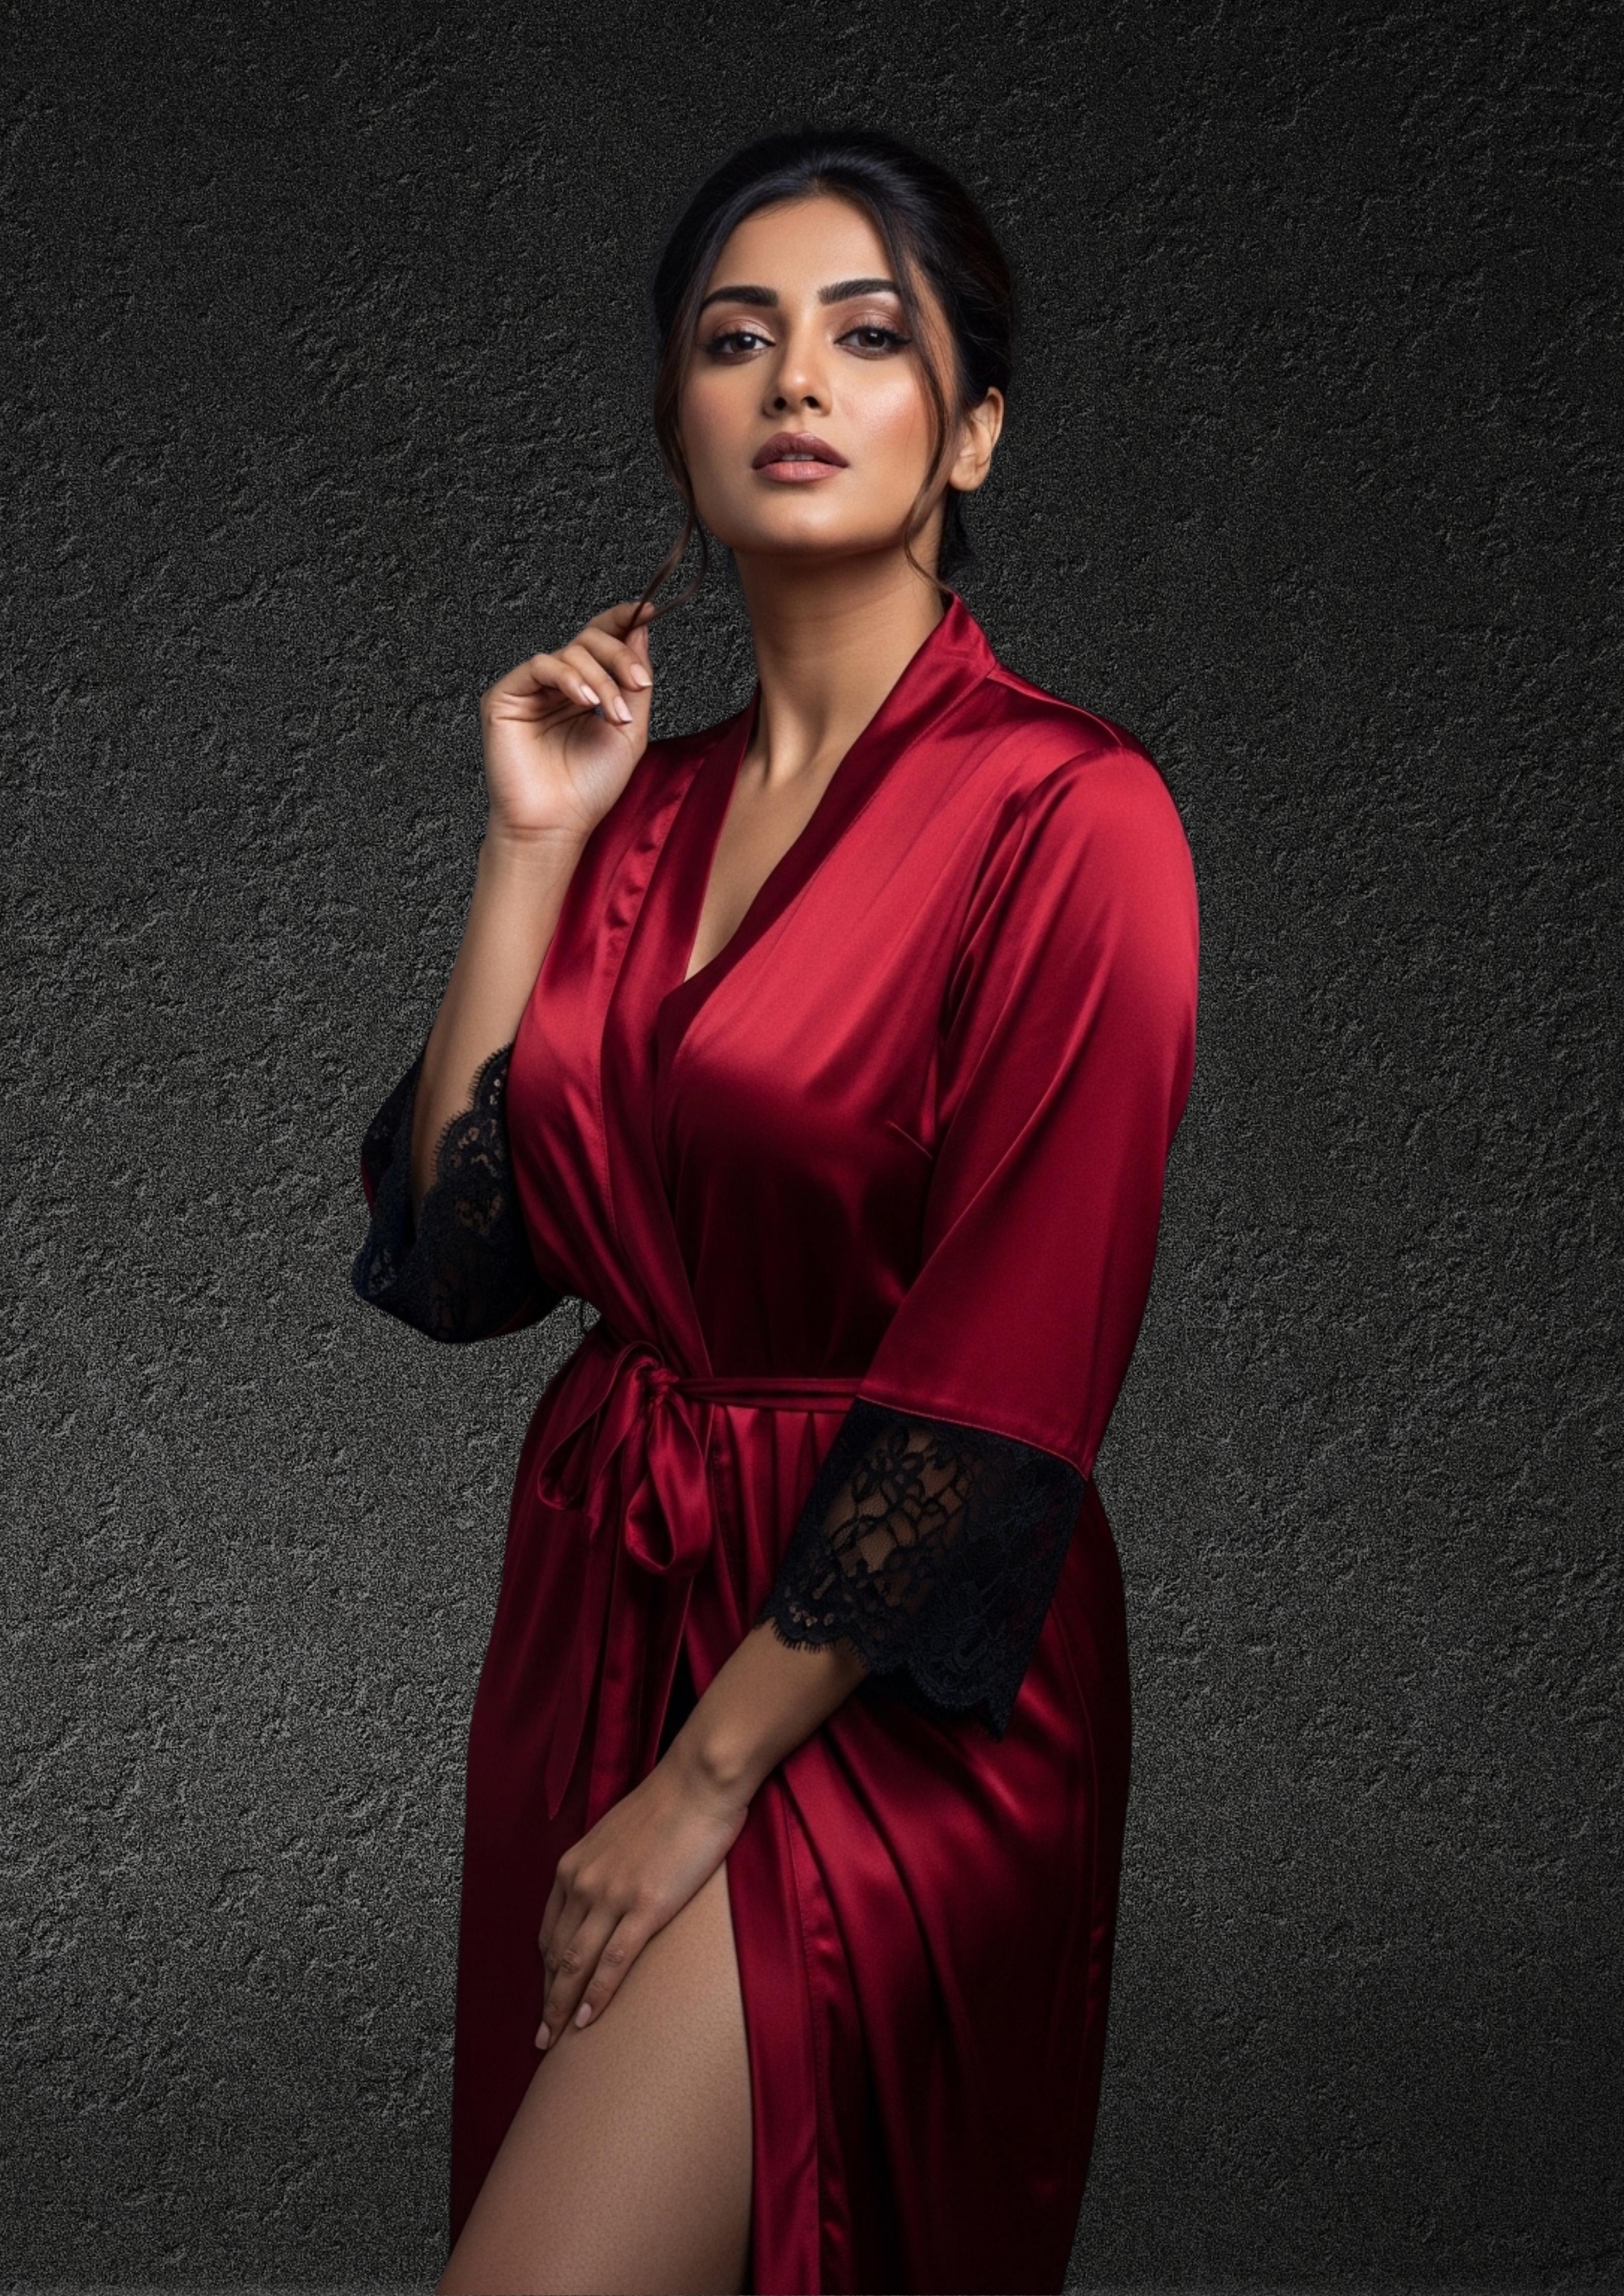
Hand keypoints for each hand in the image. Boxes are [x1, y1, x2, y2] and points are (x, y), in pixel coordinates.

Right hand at [478, 597, 657, 848]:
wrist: (556, 825)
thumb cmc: (589, 788)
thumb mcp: (630, 731)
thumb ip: (633, 682)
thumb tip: (639, 629)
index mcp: (586, 690)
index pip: (602, 641)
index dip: (623, 621)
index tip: (648, 610)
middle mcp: (557, 685)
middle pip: (590, 640)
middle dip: (620, 657)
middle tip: (639, 683)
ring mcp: (531, 689)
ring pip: (570, 652)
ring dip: (601, 678)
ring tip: (613, 714)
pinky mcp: (506, 696)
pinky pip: (540, 665)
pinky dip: (568, 678)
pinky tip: (585, 703)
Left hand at [534, 1741, 750, 2049]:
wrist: (698, 1781)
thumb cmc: (667, 1804)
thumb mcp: (617, 1834)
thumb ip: (604, 1867)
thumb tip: (607, 1892)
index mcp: (574, 1865)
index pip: (549, 1931)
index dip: (546, 1970)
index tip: (547, 1996)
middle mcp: (583, 1882)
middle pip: (556, 1955)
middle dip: (545, 1999)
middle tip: (541, 2037)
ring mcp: (612, 1896)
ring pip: (576, 1965)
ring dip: (561, 2008)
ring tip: (554, 2041)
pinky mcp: (645, 1907)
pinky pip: (612, 1963)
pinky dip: (596, 1996)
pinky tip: (586, 2021)